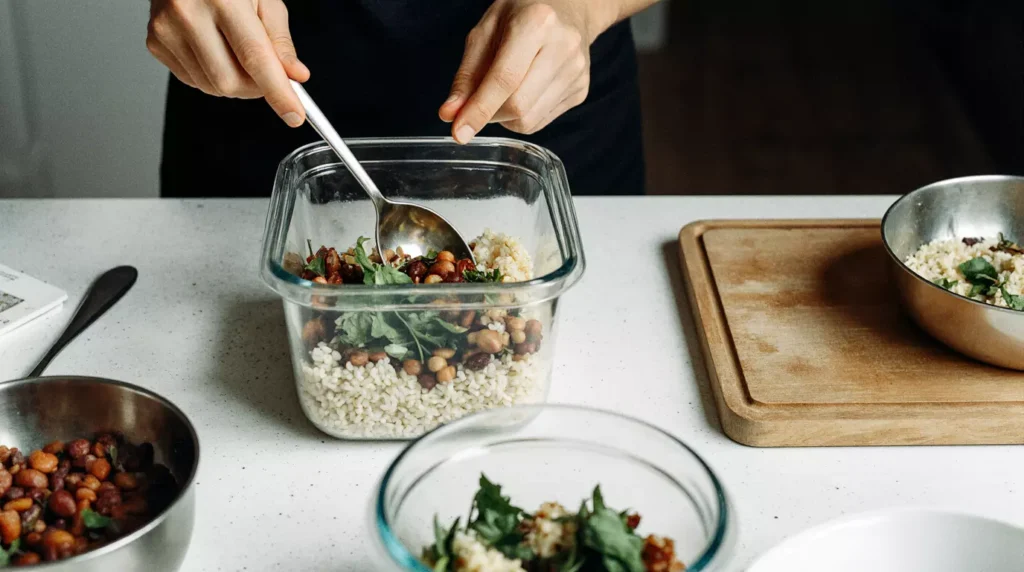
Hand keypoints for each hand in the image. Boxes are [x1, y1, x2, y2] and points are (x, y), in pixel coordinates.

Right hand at [146, 0, 309, 125]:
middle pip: (230, 82)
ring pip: (211, 87)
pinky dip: (212, 76)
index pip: (255, 58)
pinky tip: (214, 50)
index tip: (294, 115)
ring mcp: (166, 29)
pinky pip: (194, 81)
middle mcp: (188, 13)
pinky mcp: (155, 42)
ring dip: (234, 83)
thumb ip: (280, 41)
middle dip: (256, 89)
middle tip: (267, 74)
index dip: (277, 92)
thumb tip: (295, 76)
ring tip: (236, 51)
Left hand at [440, 0, 608, 142]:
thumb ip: (466, 75)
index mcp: (537, 23)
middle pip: (518, 106)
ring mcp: (576, 71)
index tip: (459, 132)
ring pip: (528, 120)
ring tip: (507, 88)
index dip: (479, 109)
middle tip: (481, 98)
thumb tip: (450, 114)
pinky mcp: (581, 90)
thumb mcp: (485, 32)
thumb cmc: (520, 14)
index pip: (505, 79)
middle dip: (490, 113)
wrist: (566, 7)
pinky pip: (540, 121)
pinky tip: (525, 90)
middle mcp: (564, 47)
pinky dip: (522, 115)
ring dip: (505, 116)